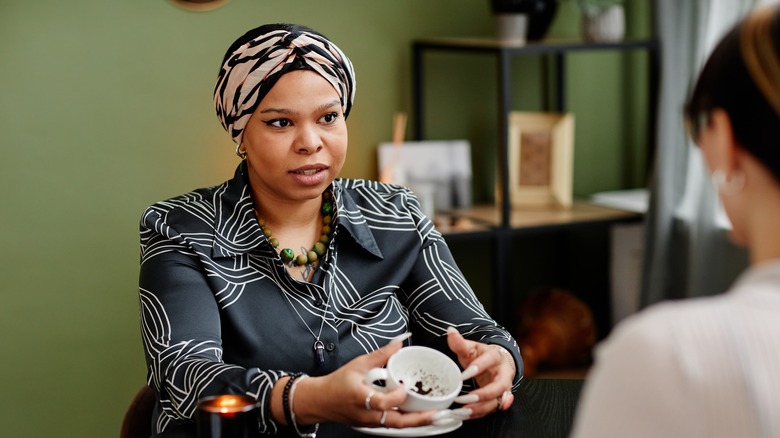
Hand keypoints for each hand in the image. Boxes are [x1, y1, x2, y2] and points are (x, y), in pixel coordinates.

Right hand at [293, 333, 436, 427]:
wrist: (321, 401)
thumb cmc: (337, 383)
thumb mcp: (358, 364)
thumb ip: (381, 354)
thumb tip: (399, 342)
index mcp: (360, 398)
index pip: (382, 402)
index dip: (397, 396)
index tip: (406, 386)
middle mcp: (367, 414)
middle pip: (396, 422)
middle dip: (418, 420)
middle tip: (437, 414)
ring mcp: (370, 423)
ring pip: (396, 426)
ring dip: (416, 422)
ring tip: (435, 415)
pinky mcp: (372, 425)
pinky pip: (392, 425)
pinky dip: (407, 421)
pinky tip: (419, 414)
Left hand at [446, 327, 515, 418]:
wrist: (496, 364)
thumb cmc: (481, 356)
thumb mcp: (471, 348)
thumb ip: (460, 342)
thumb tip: (450, 331)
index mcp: (496, 357)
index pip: (490, 360)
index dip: (478, 367)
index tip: (463, 375)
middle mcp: (503, 373)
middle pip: (500, 385)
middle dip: (484, 394)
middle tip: (468, 398)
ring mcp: (504, 388)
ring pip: (497, 400)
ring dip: (482, 407)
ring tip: (465, 411)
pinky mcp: (499, 399)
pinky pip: (492, 408)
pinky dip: (480, 413)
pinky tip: (468, 415)